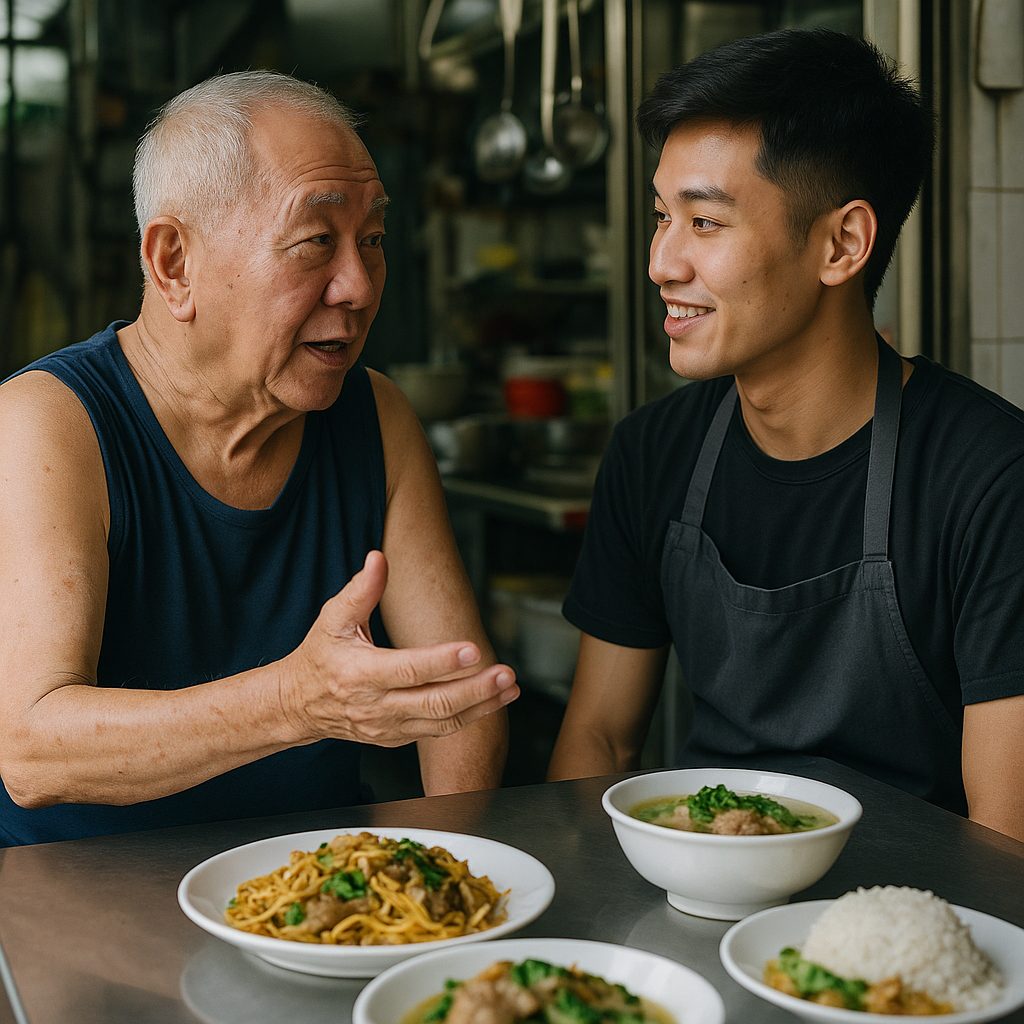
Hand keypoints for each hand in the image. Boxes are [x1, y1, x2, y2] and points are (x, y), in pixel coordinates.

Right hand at [280, 551, 517, 745]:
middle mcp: (376, 706)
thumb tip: (378, 559)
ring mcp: (388, 727)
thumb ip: (360, 590)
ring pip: (442, 723)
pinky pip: (438, 732)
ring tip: (509, 688)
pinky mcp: (396, 738)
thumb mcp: (332, 619)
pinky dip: (469, 718)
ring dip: (481, 707)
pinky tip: (492, 702)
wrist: (298, 705)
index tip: (473, 649)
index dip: (442, 661)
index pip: (407, 669)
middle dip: (475, 690)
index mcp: (360, 674)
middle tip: (505, 674)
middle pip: (434, 703)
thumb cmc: (320, 657)